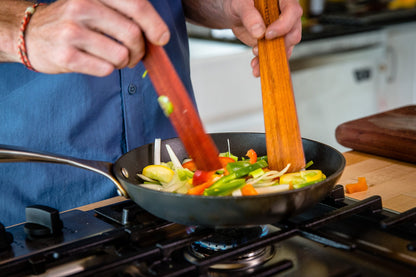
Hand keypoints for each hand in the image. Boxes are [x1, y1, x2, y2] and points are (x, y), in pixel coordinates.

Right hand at [26, 0, 169, 75]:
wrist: (31, 33)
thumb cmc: (73, 21)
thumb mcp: (96, 5)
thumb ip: (124, 14)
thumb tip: (159, 35)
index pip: (136, 5)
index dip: (155, 24)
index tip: (162, 38)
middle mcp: (82, 6)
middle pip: (133, 34)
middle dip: (140, 50)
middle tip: (135, 54)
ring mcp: (72, 31)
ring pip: (121, 55)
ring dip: (125, 62)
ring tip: (115, 58)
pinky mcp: (66, 55)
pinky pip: (105, 69)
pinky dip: (109, 69)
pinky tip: (98, 62)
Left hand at [223, 0, 302, 76]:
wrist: (233, 13)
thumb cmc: (239, 3)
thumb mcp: (240, 4)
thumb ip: (249, 15)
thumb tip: (258, 30)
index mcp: (282, 0)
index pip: (292, 11)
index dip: (283, 25)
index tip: (268, 34)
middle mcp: (285, 16)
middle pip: (293, 33)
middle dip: (279, 46)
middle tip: (261, 49)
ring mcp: (281, 31)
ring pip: (284, 48)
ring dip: (272, 59)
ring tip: (257, 64)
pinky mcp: (273, 43)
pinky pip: (274, 55)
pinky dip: (265, 62)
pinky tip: (256, 66)